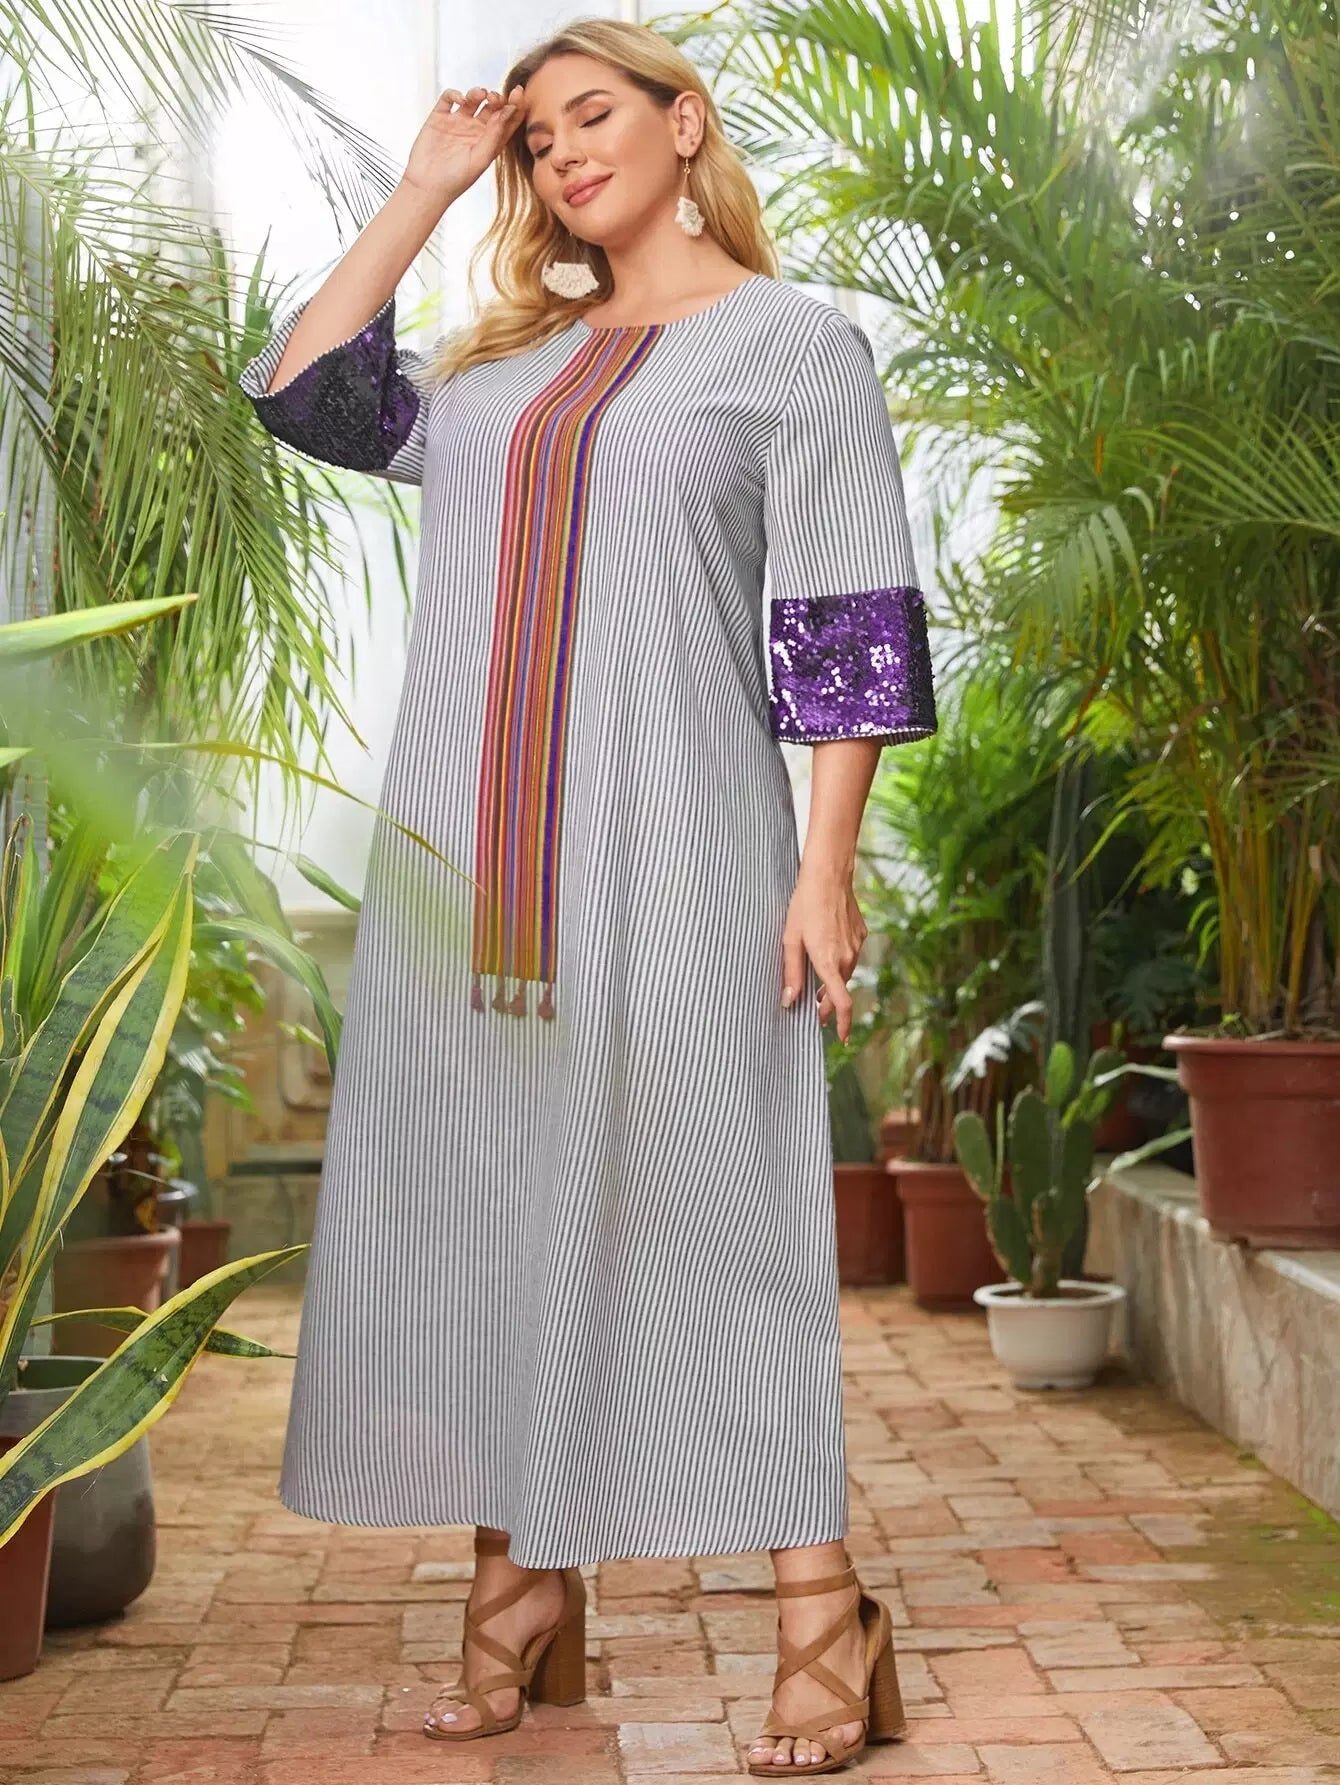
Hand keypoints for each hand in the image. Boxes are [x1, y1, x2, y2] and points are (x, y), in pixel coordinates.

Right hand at [401, 84, 525, 206]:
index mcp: (490, 142)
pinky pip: (449, 98)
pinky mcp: (440, 118)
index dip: (515, 105)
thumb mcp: (480, 159)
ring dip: (478, 92)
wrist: (427, 186)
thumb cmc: (456, 180)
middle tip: (495, 98)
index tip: (518, 93)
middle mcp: (476, 130)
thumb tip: (507, 112)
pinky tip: (460, 99)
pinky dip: (455, 93)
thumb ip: (494, 135)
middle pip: (492, 107)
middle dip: (497, 98)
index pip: (507, 120)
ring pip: (472, 99)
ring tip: (481, 95)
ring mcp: (458, 122)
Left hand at [780, 867, 867, 1042]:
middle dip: (829, 1005)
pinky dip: (840, 961)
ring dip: (833, 983)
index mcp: (828, 962)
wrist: (829, 876)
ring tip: (817, 984)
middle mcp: (847, 958)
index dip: (843, 1024)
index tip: (841, 1038)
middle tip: (816, 1012)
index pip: (842, 1003)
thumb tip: (789, 1001)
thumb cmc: (804, 905)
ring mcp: (857, 946)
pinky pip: (851, 956)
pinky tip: (827, 948)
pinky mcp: (861, 935)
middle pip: (840, 992)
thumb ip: (791, 973)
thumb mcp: (790, 940)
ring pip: (846, 974)